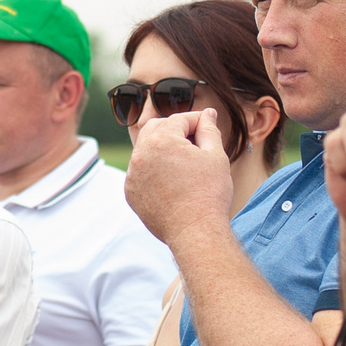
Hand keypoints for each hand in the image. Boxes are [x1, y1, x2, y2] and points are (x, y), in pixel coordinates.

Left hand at [122, 108, 234, 247]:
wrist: (195, 231)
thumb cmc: (209, 193)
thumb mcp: (215, 156)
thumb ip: (209, 130)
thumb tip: (207, 114)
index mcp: (161, 140)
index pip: (179, 119)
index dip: (197, 121)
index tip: (207, 126)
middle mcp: (140, 154)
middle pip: (156, 128)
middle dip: (175, 130)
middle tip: (194, 140)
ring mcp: (132, 174)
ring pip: (146, 150)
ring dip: (162, 149)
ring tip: (185, 163)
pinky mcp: (130, 192)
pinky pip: (140, 172)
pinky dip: (153, 170)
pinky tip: (172, 180)